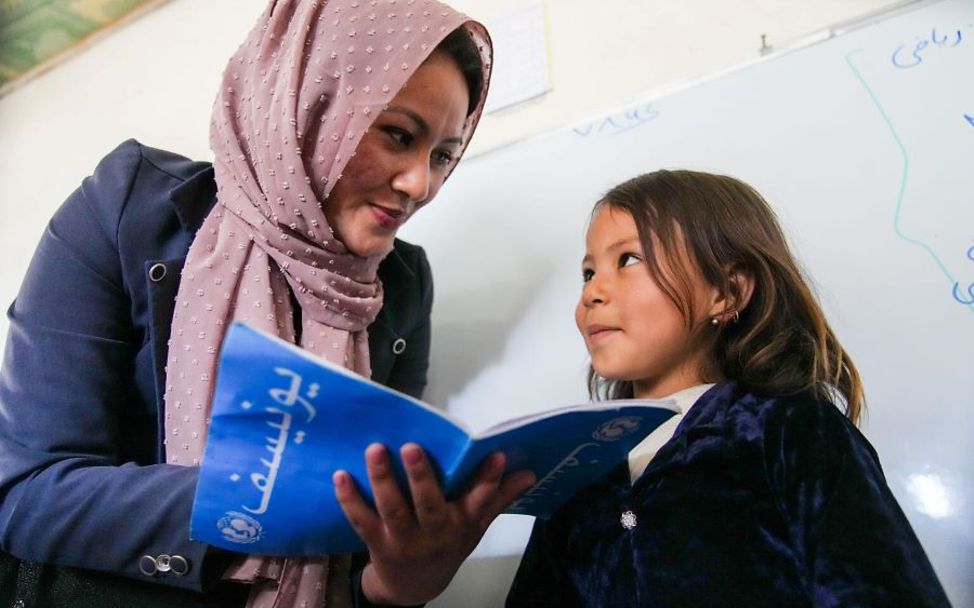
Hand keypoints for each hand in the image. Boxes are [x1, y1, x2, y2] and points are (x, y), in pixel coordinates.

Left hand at [333, 443, 535, 605]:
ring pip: (393, 508)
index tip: (497, 455)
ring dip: (383, 479)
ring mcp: (404, 539)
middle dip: (422, 475)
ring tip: (375, 449)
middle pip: (429, 503)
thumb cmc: (447, 545)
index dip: (489, 479)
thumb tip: (529, 471)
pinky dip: (349, 499)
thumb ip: (499, 497)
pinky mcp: (377, 543)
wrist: (413, 587)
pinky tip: (341, 476)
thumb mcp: (476, 526)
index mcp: (462, 523)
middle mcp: (435, 532)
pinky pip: (361, 520)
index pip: (480, 500)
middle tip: (412, 447)